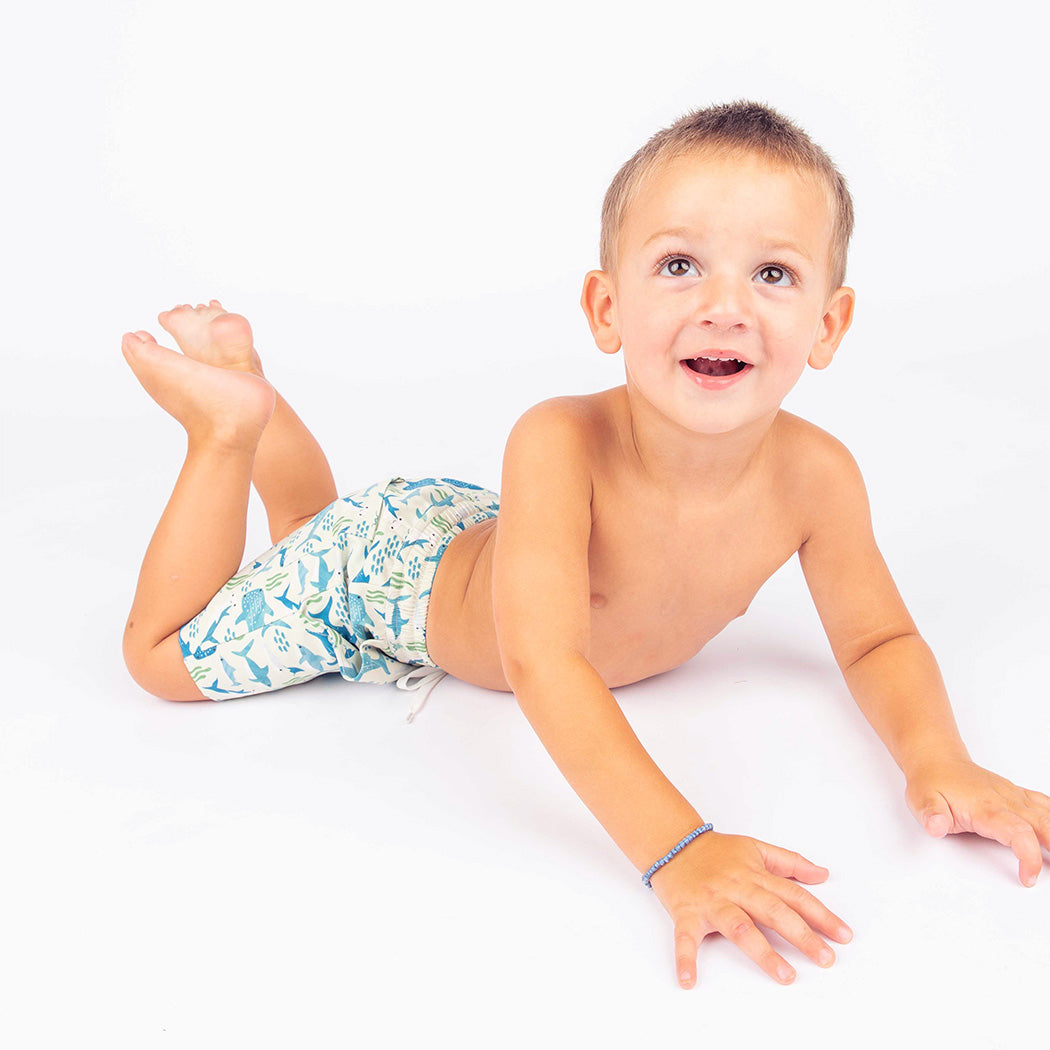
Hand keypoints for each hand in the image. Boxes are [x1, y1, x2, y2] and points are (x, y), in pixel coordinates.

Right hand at [649, 831, 852, 988]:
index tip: (843, 936)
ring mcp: (712, 902)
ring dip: (762, 952)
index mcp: (754, 875)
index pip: (794, 895)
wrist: (672, 844)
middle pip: (773, 912)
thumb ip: (789, 861)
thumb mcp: (754, 848)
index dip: (821, 915)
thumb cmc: (714, 851)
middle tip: (825, 959)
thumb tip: (821, 874)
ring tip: (785, 975)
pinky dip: (685, 959)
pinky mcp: (686, 914)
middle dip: (802, 936)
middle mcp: (737, 889)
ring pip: (740, 927)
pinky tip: (689, 980)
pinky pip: (685, 938)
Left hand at [905, 757, 1049, 885]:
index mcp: (985, 807)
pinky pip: (1043, 804)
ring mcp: (1012, 795)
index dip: (1029, 857)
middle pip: (1042, 825)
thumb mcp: (922, 800)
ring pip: (1047, 814)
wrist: (936, 760)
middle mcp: (1005, 800)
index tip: (1028, 878)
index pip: (1018, 833)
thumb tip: (935, 826)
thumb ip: (931, 816)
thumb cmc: (931, 782)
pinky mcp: (1015, 794)